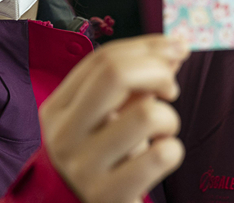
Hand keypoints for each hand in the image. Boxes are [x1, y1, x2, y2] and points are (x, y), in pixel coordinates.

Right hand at [40, 35, 189, 202]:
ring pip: (146, 113)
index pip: (103, 59)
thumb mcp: (106, 117)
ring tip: (161, 132)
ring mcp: (84, 168)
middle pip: (116, 75)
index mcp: (57, 109)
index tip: (176, 47)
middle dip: (157, 70)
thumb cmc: (104, 156)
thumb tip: (174, 48)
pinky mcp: (109, 196)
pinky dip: (172, 150)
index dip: (148, 46)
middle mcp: (64, 136)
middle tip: (170, 88)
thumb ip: (134, 81)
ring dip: (168, 118)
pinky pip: (161, 154)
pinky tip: (159, 156)